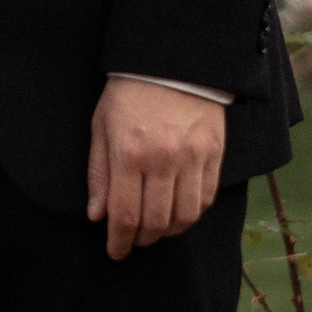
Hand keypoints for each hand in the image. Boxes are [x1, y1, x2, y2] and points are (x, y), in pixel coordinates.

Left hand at [86, 78, 224, 258]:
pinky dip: (192, 213)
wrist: (173, 59)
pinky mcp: (214, 153)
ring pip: (185, 216)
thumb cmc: (129, 92)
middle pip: (156, 222)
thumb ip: (99, 174)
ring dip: (168, 232)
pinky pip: (206, 198)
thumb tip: (97, 216)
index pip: (125, 215)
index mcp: (130, 153)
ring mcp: (193, 158)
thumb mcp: (101, 127)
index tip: (115, 252)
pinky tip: (179, 212)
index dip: (119, 242)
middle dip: (142, 239)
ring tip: (156, 229)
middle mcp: (163, 160)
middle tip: (134, 239)